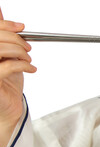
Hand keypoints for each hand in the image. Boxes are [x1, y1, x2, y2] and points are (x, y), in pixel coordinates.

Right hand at [0, 8, 35, 126]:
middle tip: (28, 48)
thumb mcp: (8, 57)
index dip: (6, 25)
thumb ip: (6, 40)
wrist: (8, 107)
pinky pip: (8, 66)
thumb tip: (8, 20)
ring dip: (20, 52)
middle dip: (16, 39)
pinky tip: (31, 69)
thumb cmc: (6, 83)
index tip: (22, 27)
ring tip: (28, 60)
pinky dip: (24, 65)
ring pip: (0, 49)